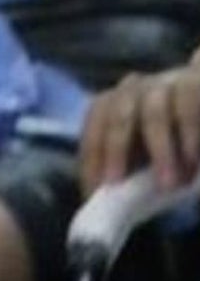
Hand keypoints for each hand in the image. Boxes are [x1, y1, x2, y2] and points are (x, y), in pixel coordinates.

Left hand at [81, 60, 199, 196]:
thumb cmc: (167, 135)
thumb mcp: (140, 151)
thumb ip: (124, 167)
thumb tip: (99, 198)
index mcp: (110, 104)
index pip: (93, 131)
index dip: (91, 161)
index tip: (92, 191)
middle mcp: (133, 88)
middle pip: (117, 117)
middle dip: (115, 153)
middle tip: (118, 183)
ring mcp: (164, 82)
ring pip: (154, 115)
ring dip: (159, 153)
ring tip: (169, 184)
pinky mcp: (192, 82)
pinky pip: (187, 109)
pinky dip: (189, 138)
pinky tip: (192, 164)